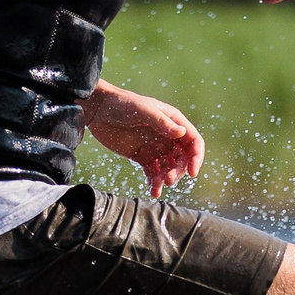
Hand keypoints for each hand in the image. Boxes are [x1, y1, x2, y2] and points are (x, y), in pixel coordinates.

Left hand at [85, 83, 204, 195]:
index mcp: (173, 121)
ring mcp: (155, 147)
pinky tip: (153, 190)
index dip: (196, 157)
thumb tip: (181, 133)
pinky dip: (154, 182)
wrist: (98, 109)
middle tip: (169, 180)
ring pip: (168, 167)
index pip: (193, 141)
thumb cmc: (121, 103)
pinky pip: (153, 172)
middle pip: (182, 158)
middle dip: (178, 171)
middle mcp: (167, 136)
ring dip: (166, 178)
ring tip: (158, 185)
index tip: (193, 172)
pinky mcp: (142, 156)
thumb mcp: (142, 110)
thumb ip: (161, 122)